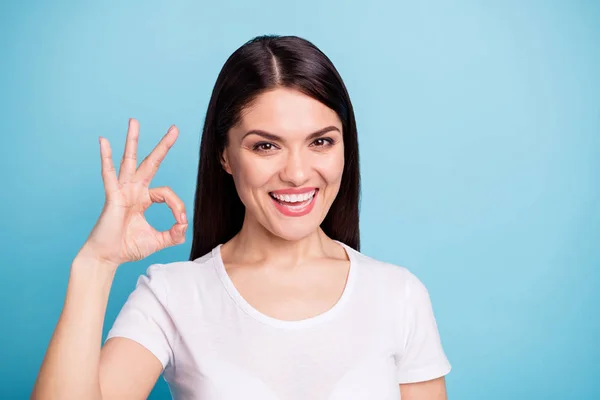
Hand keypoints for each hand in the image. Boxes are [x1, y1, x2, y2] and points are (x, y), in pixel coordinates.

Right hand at [79, 118, 187, 267]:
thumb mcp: (158, 240)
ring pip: (130, 160)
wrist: (107, 258)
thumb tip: (185, 225)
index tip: (181, 221)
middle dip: (163, 146)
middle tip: (175, 128)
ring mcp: (122, 191)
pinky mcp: (112, 196)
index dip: (177, 205)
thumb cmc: (127, 247)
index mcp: (144, 199)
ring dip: (133, 140)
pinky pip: (109, 174)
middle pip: (151, 163)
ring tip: (134, 121)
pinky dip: (106, 157)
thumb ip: (174, 234)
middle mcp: (134, 190)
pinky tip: (104, 141)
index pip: (167, 193)